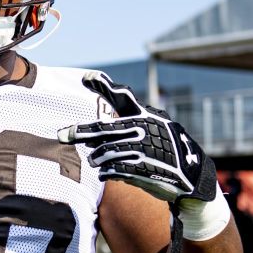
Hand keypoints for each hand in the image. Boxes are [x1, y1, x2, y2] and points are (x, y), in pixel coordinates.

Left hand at [58, 71, 217, 208]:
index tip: (86, 77)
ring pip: (107, 151)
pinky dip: (106, 172)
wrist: (190, 174)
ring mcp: (145, 149)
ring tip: (93, 161)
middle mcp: (144, 129)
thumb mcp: (152, 129)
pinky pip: (115, 170)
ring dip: (96, 158)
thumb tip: (91, 134)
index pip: (122, 97)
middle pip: (104, 129)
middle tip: (62, 135)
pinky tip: (104, 173)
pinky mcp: (145, 169)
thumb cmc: (163, 148)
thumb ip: (125, 125)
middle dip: (81, 132)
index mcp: (146, 115)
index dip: (104, 86)